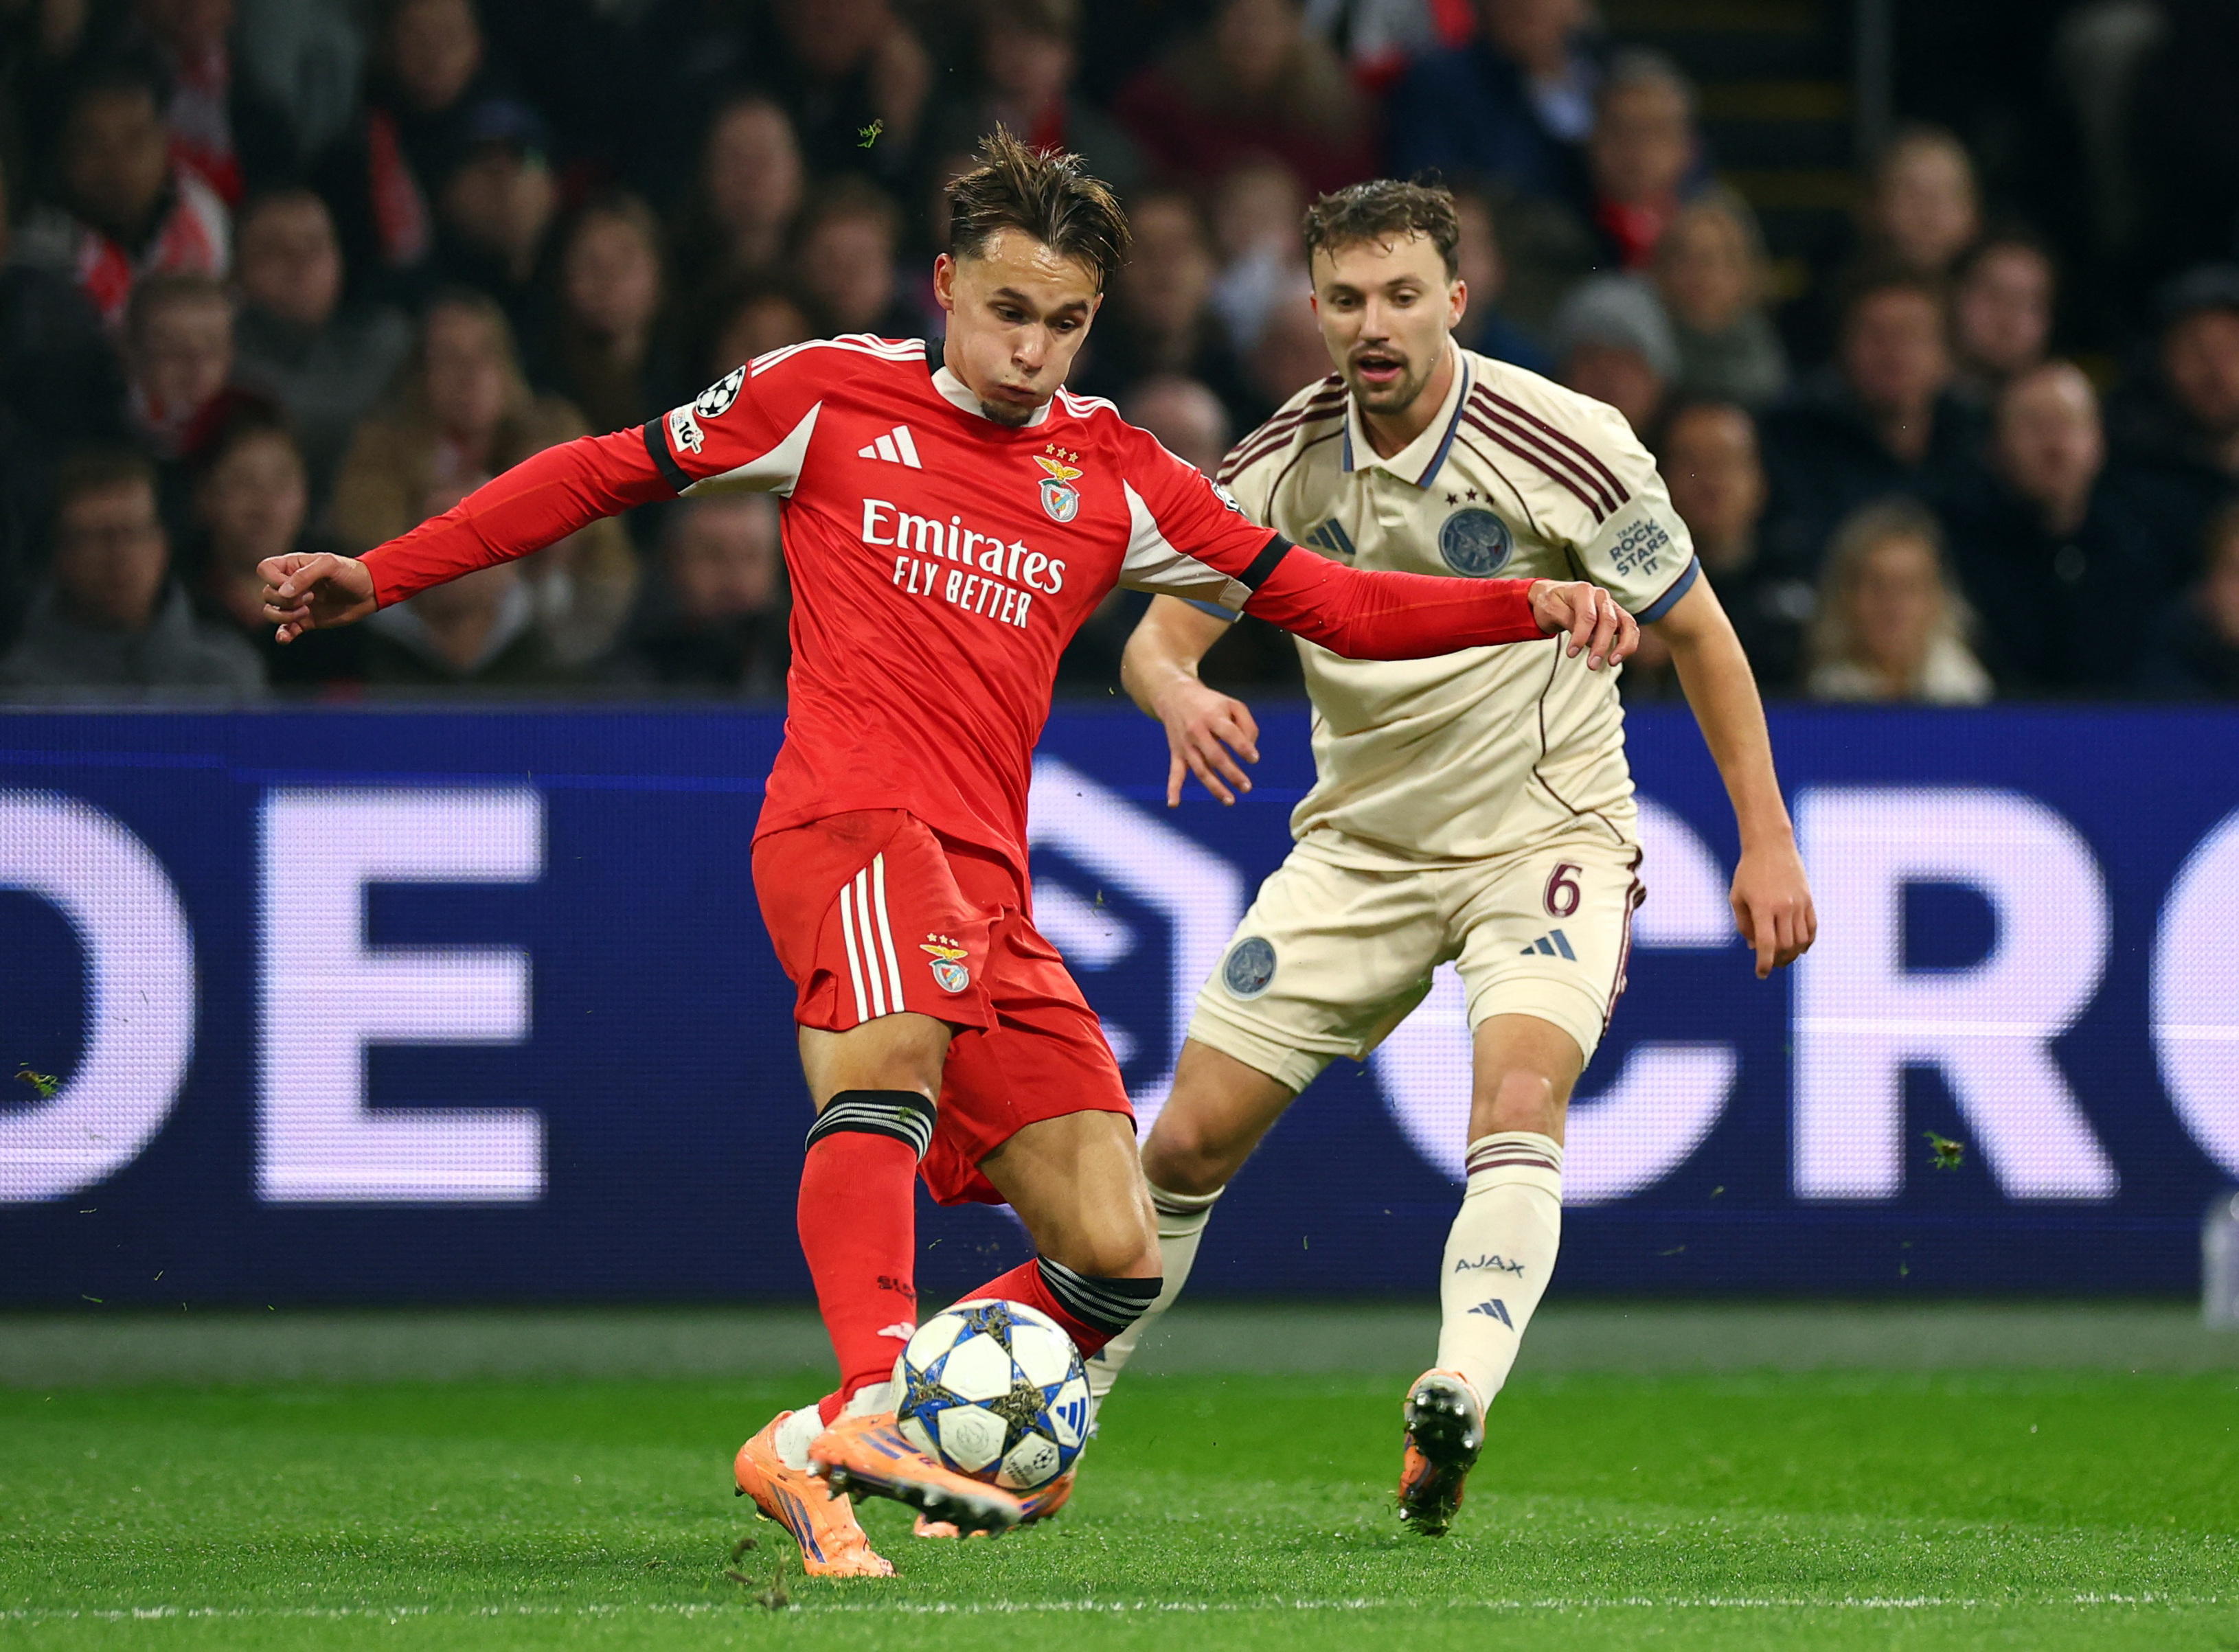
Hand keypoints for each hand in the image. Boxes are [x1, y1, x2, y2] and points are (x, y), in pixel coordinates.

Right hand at [261, 552, 376, 642]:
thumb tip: (283, 592)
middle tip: (311, 598)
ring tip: (307, 611)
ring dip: (283, 615)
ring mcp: (296, 604)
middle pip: (266, 594)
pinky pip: (284, 629)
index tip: (291, 585)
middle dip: (284, 600)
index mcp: (292, 566)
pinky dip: (282, 634)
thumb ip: (305, 576)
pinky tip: (286, 637)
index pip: (264, 569)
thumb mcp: (329, 565)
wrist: (369, 592)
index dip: (272, 579)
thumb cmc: (350, 573)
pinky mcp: (305, 621)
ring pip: (271, 611)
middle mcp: (290, 585)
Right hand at [1150, 674, 1259, 805]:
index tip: (1254, 759)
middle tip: (1247, 787)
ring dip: (1214, 787)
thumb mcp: (1232, 705)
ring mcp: (1186, 745)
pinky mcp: (1177, 753)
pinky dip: (1173, 789)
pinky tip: (1173, 804)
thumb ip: (1248, 724)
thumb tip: (1251, 748)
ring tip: (1230, 801)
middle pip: (1215, 756)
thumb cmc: (1210, 703)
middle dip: (1232, 773)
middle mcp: (1197, 732)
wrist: (1174, 696)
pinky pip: (1175, 773)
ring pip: (1200, 769)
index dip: (1242, 747)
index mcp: (1212, 717)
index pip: (1229, 733)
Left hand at [1527, 580, 1636, 668]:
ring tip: (1613, 662)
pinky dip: (1627, 644)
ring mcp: (1611, 606)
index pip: (1587, 616)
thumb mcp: (1550, 609)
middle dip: (1601, 645)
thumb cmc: (1551, 602)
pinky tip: (1617, 657)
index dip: (1581, 636)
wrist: (1553, 597)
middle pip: (1608, 621)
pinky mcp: (1616, 616)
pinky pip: (1629, 629)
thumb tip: (1585, 637)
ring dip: (1623, 645)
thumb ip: (1568, 620)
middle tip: (1592, 664)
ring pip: (1627, 624)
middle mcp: (1601, 596)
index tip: (1572, 653)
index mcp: (1583, 590)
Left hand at [1731, 835, 1815, 978]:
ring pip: (1801, 940)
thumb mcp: (1737, 897)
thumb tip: (1754, 947)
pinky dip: (1807, 942)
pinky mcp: (1809, 899)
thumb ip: (1744, 924)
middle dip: (1778, 960)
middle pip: (1786, 946)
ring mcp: (1799, 903)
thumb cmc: (1748, 873)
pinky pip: (1812, 928)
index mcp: (1763, 907)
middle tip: (1771, 964)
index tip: (1761, 974)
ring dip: (1793, 954)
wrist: (1771, 846)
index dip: (1765, 963)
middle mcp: (1784, 907)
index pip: (1767, 944)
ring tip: (1783, 957)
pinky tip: (1800, 948)